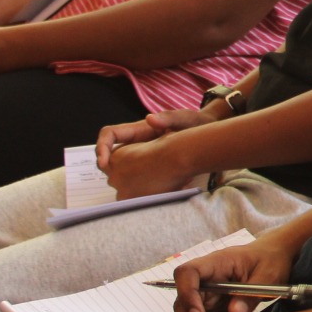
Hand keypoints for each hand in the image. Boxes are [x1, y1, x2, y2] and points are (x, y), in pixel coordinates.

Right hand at [95, 108, 220, 198]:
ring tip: (132, 191)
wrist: (210, 131)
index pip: (109, 134)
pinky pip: (136, 175)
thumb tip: (150, 119)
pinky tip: (147, 193)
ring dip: (121, 179)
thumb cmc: (197, 123)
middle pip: (110, 154)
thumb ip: (170, 118)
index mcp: (139, 129)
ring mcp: (142, 153)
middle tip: (117, 184)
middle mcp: (136, 141)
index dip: (101, 147)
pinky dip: (137, 184)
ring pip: (121, 167)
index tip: (104, 163)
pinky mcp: (151, 165)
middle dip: (108, 168)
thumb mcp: (186, 118)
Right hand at [169, 237, 295, 311]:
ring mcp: (203, 296)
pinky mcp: (208, 310)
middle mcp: (203, 280)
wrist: (273, 259)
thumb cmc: (270, 260)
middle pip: (183, 303)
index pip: (188, 273)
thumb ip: (251, 293)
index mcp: (216, 263)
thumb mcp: (269, 274)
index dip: (187, 294)